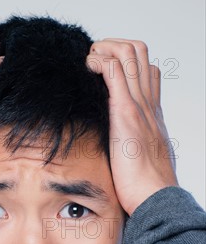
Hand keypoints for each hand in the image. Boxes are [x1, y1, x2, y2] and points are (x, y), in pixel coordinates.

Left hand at [86, 38, 178, 215]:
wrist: (155, 197)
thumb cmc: (145, 187)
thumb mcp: (140, 159)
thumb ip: (130, 146)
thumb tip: (117, 152)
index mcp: (151, 114)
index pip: (146, 71)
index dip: (125, 61)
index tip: (103, 69)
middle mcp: (148, 104)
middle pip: (140, 53)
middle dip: (113, 45)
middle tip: (93, 60)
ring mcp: (139, 106)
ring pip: (129, 53)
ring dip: (104, 48)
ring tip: (89, 63)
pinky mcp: (126, 113)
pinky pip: (115, 71)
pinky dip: (99, 61)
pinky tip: (87, 70)